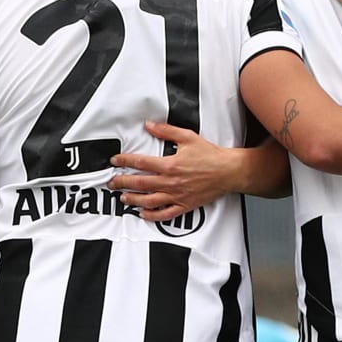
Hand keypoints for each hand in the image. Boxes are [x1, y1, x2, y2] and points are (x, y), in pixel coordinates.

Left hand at [109, 121, 235, 221]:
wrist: (228, 171)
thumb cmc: (211, 155)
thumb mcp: (188, 137)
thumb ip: (166, 130)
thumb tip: (149, 125)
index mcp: (170, 164)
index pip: (140, 163)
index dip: (124, 161)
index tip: (115, 161)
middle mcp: (171, 182)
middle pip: (140, 183)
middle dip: (122, 182)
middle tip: (112, 182)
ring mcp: (177, 195)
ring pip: (149, 201)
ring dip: (133, 200)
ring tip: (123, 198)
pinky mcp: (184, 205)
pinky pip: (165, 214)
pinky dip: (152, 215)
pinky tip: (143, 214)